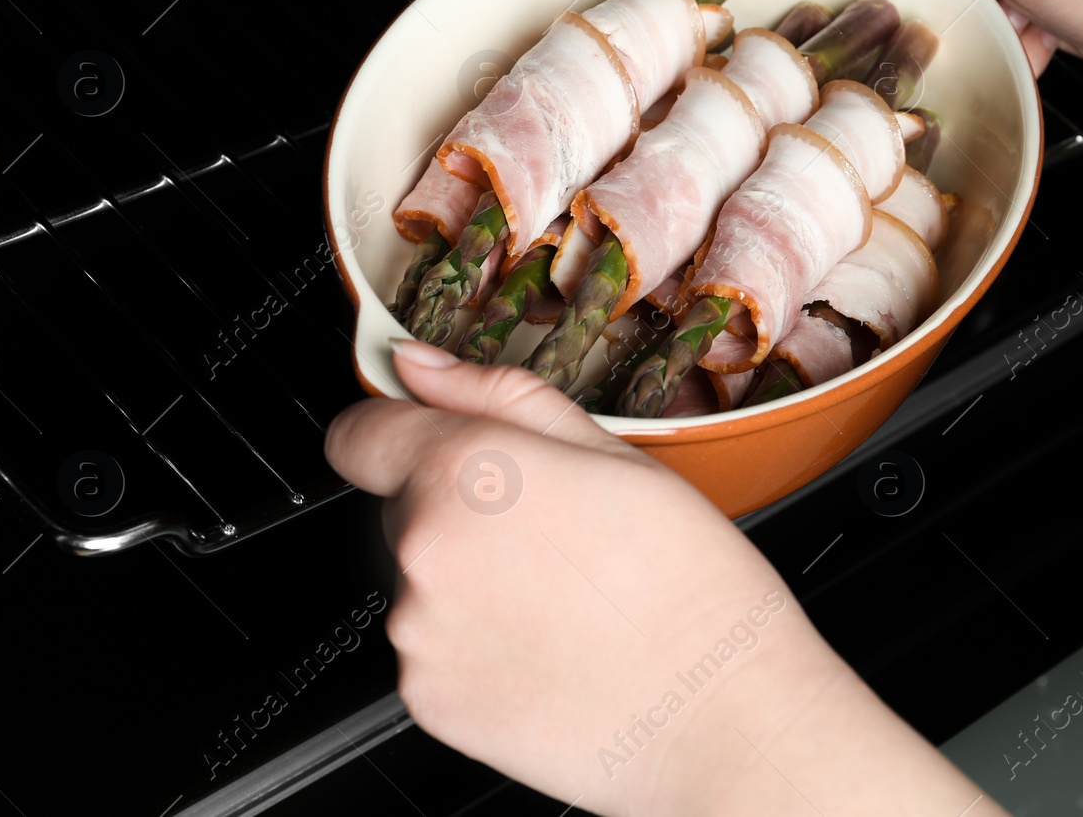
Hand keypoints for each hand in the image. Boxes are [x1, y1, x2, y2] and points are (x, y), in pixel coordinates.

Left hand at [326, 341, 1003, 814]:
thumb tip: (420, 367)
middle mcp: (424, 552)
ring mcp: (419, 635)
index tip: (428, 443)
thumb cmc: (689, 583)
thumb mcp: (611, 453)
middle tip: (554, 534)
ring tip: (564, 600)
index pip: (359, 434)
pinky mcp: (428, 701)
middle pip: (403, 508)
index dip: (395, 431)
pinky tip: (549, 645)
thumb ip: (496, 396)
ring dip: (472, 582)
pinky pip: (434, 651)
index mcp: (466, 472)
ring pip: (423, 582)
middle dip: (461, 512)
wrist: (723, 716)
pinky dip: (476, 646)